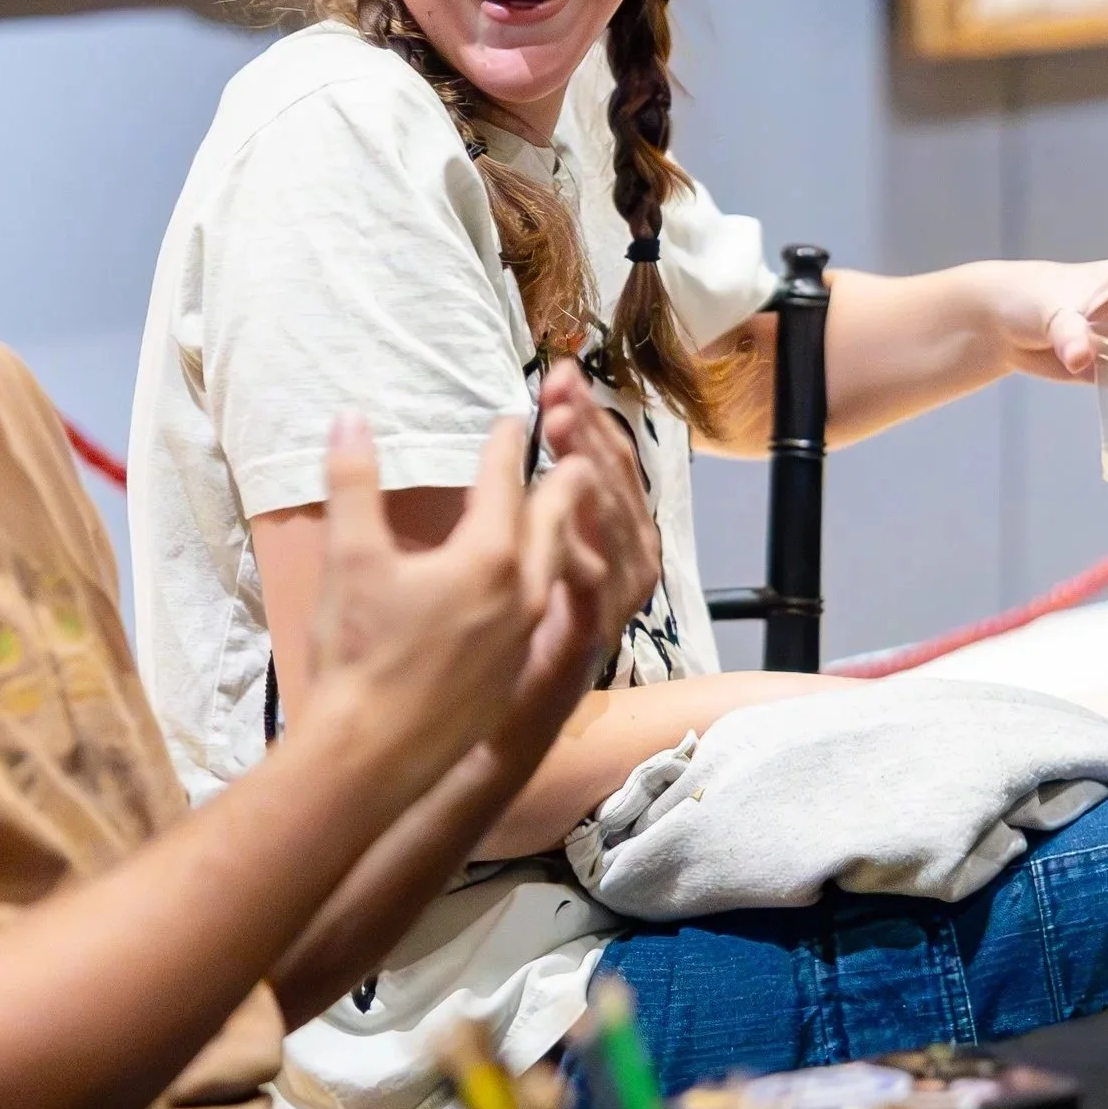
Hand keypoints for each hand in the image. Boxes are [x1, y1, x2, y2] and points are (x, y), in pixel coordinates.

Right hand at [305, 411, 550, 777]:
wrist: (372, 756)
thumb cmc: (360, 654)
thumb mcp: (350, 559)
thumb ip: (353, 484)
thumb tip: (351, 418)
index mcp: (490, 556)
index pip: (505, 481)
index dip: (506, 443)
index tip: (514, 416)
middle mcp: (525, 592)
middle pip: (557, 519)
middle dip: (565, 478)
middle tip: (574, 452)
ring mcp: (526, 637)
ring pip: (561, 567)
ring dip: (564, 529)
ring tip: (561, 512)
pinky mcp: (517, 671)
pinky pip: (549, 607)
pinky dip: (552, 576)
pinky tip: (531, 583)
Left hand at [481, 364, 660, 770]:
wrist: (485, 734)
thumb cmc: (491, 652)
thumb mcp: (500, 567)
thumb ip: (513, 515)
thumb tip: (499, 453)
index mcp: (591, 547)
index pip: (601, 468)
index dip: (586, 419)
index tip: (559, 374)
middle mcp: (612, 572)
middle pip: (619, 489)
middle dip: (594, 432)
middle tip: (564, 388)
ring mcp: (604, 610)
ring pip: (622, 535)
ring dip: (598, 481)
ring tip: (569, 434)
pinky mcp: (585, 647)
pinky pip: (597, 597)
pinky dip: (590, 562)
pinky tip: (571, 529)